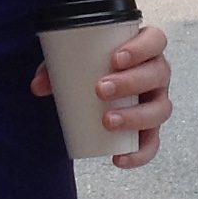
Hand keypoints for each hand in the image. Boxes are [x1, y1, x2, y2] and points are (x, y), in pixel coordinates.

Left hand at [31, 23, 172, 168]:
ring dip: (135, 116)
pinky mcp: (151, 128)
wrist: (98, 86)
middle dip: (131, 82)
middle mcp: (157, 73)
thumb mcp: (74, 61)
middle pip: (157, 74)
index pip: (155, 40)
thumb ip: (55, 69)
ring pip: (159, 109)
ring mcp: (157, 100)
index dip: (141, 48)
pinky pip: (152, 143)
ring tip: (107, 120)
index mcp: (145, 48)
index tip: (115, 58)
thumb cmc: (92, 67)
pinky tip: (119, 158)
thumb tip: (38, 86)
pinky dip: (139, 153)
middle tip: (100, 89)